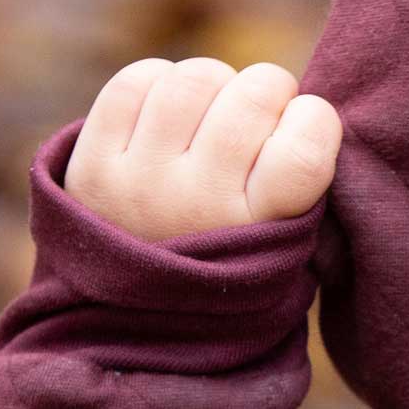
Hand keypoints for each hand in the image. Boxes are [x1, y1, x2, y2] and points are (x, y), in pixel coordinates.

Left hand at [63, 58, 341, 239]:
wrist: (134, 330)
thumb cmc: (232, 265)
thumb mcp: (287, 248)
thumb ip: (303, 185)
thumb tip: (305, 103)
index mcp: (261, 231)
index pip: (305, 145)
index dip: (315, 119)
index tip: (306, 132)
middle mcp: (198, 203)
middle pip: (254, 94)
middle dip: (269, 92)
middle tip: (261, 118)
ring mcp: (140, 182)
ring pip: (196, 78)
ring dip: (216, 85)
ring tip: (213, 115)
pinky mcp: (93, 165)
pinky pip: (136, 82)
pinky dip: (160, 84)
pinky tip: (171, 113)